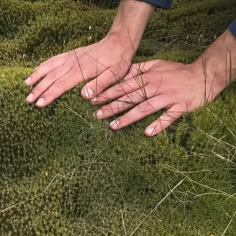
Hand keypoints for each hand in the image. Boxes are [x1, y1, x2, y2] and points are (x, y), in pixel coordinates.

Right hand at [25, 0, 153, 107]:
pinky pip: (54, 59)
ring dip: (37, 76)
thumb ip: (99, 85)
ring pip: (49, 67)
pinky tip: (37, 69)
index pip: (62, 85)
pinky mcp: (72, 54)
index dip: (50, 95)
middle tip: (28, 100)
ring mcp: (71, 57)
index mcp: (82, 71)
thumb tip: (84, 96)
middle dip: (39, 89)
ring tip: (26, 85)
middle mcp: (73, 63)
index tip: (39, 103)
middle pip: (52, 77)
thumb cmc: (117, 62)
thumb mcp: (114, 76)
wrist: (118, 43)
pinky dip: (43, 65)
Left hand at [92, 59, 230, 135]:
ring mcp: (167, 97)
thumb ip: (139, 68)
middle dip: (112, 106)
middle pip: (130, 97)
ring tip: (113, 126)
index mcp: (148, 77)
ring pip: (145, 108)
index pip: (124, 85)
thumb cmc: (177, 71)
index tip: (94, 99)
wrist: (202, 74)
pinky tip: (147, 133)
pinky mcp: (180, 106)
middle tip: (97, 115)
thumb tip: (123, 72)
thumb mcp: (156, 64)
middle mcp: (155, 86)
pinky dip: (158, 125)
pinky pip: (168, 117)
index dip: (108, 92)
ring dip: (128, 118)